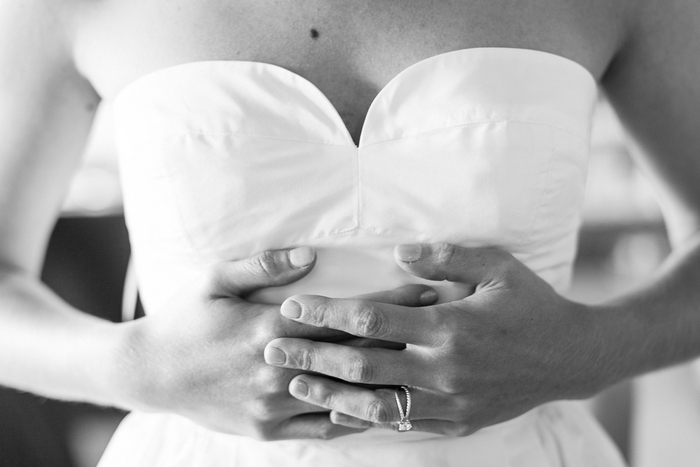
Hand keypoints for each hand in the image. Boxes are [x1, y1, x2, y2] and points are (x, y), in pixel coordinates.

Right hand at [112, 247, 436, 440]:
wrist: (151, 373)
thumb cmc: (185, 320)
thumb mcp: (213, 280)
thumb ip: (262, 265)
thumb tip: (307, 254)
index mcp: (269, 327)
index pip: (343, 315)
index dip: (388, 305)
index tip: (423, 293)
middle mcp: (278, 368)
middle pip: (353, 355)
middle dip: (401, 340)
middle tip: (442, 330)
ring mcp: (274, 404)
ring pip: (344, 395)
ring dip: (387, 382)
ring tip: (426, 370)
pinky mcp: (268, 430)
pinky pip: (322, 428)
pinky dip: (355, 419)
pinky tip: (384, 411)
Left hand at [264, 243, 601, 435]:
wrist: (571, 357)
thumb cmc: (531, 304)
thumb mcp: (496, 266)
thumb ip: (446, 257)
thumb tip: (398, 251)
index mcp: (450, 326)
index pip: (373, 320)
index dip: (328, 313)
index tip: (293, 307)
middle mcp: (445, 369)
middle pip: (363, 366)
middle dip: (312, 356)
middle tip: (271, 350)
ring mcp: (450, 402)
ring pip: (377, 403)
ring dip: (330, 393)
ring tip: (294, 383)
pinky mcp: (456, 423)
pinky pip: (403, 423)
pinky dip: (367, 418)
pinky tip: (338, 411)